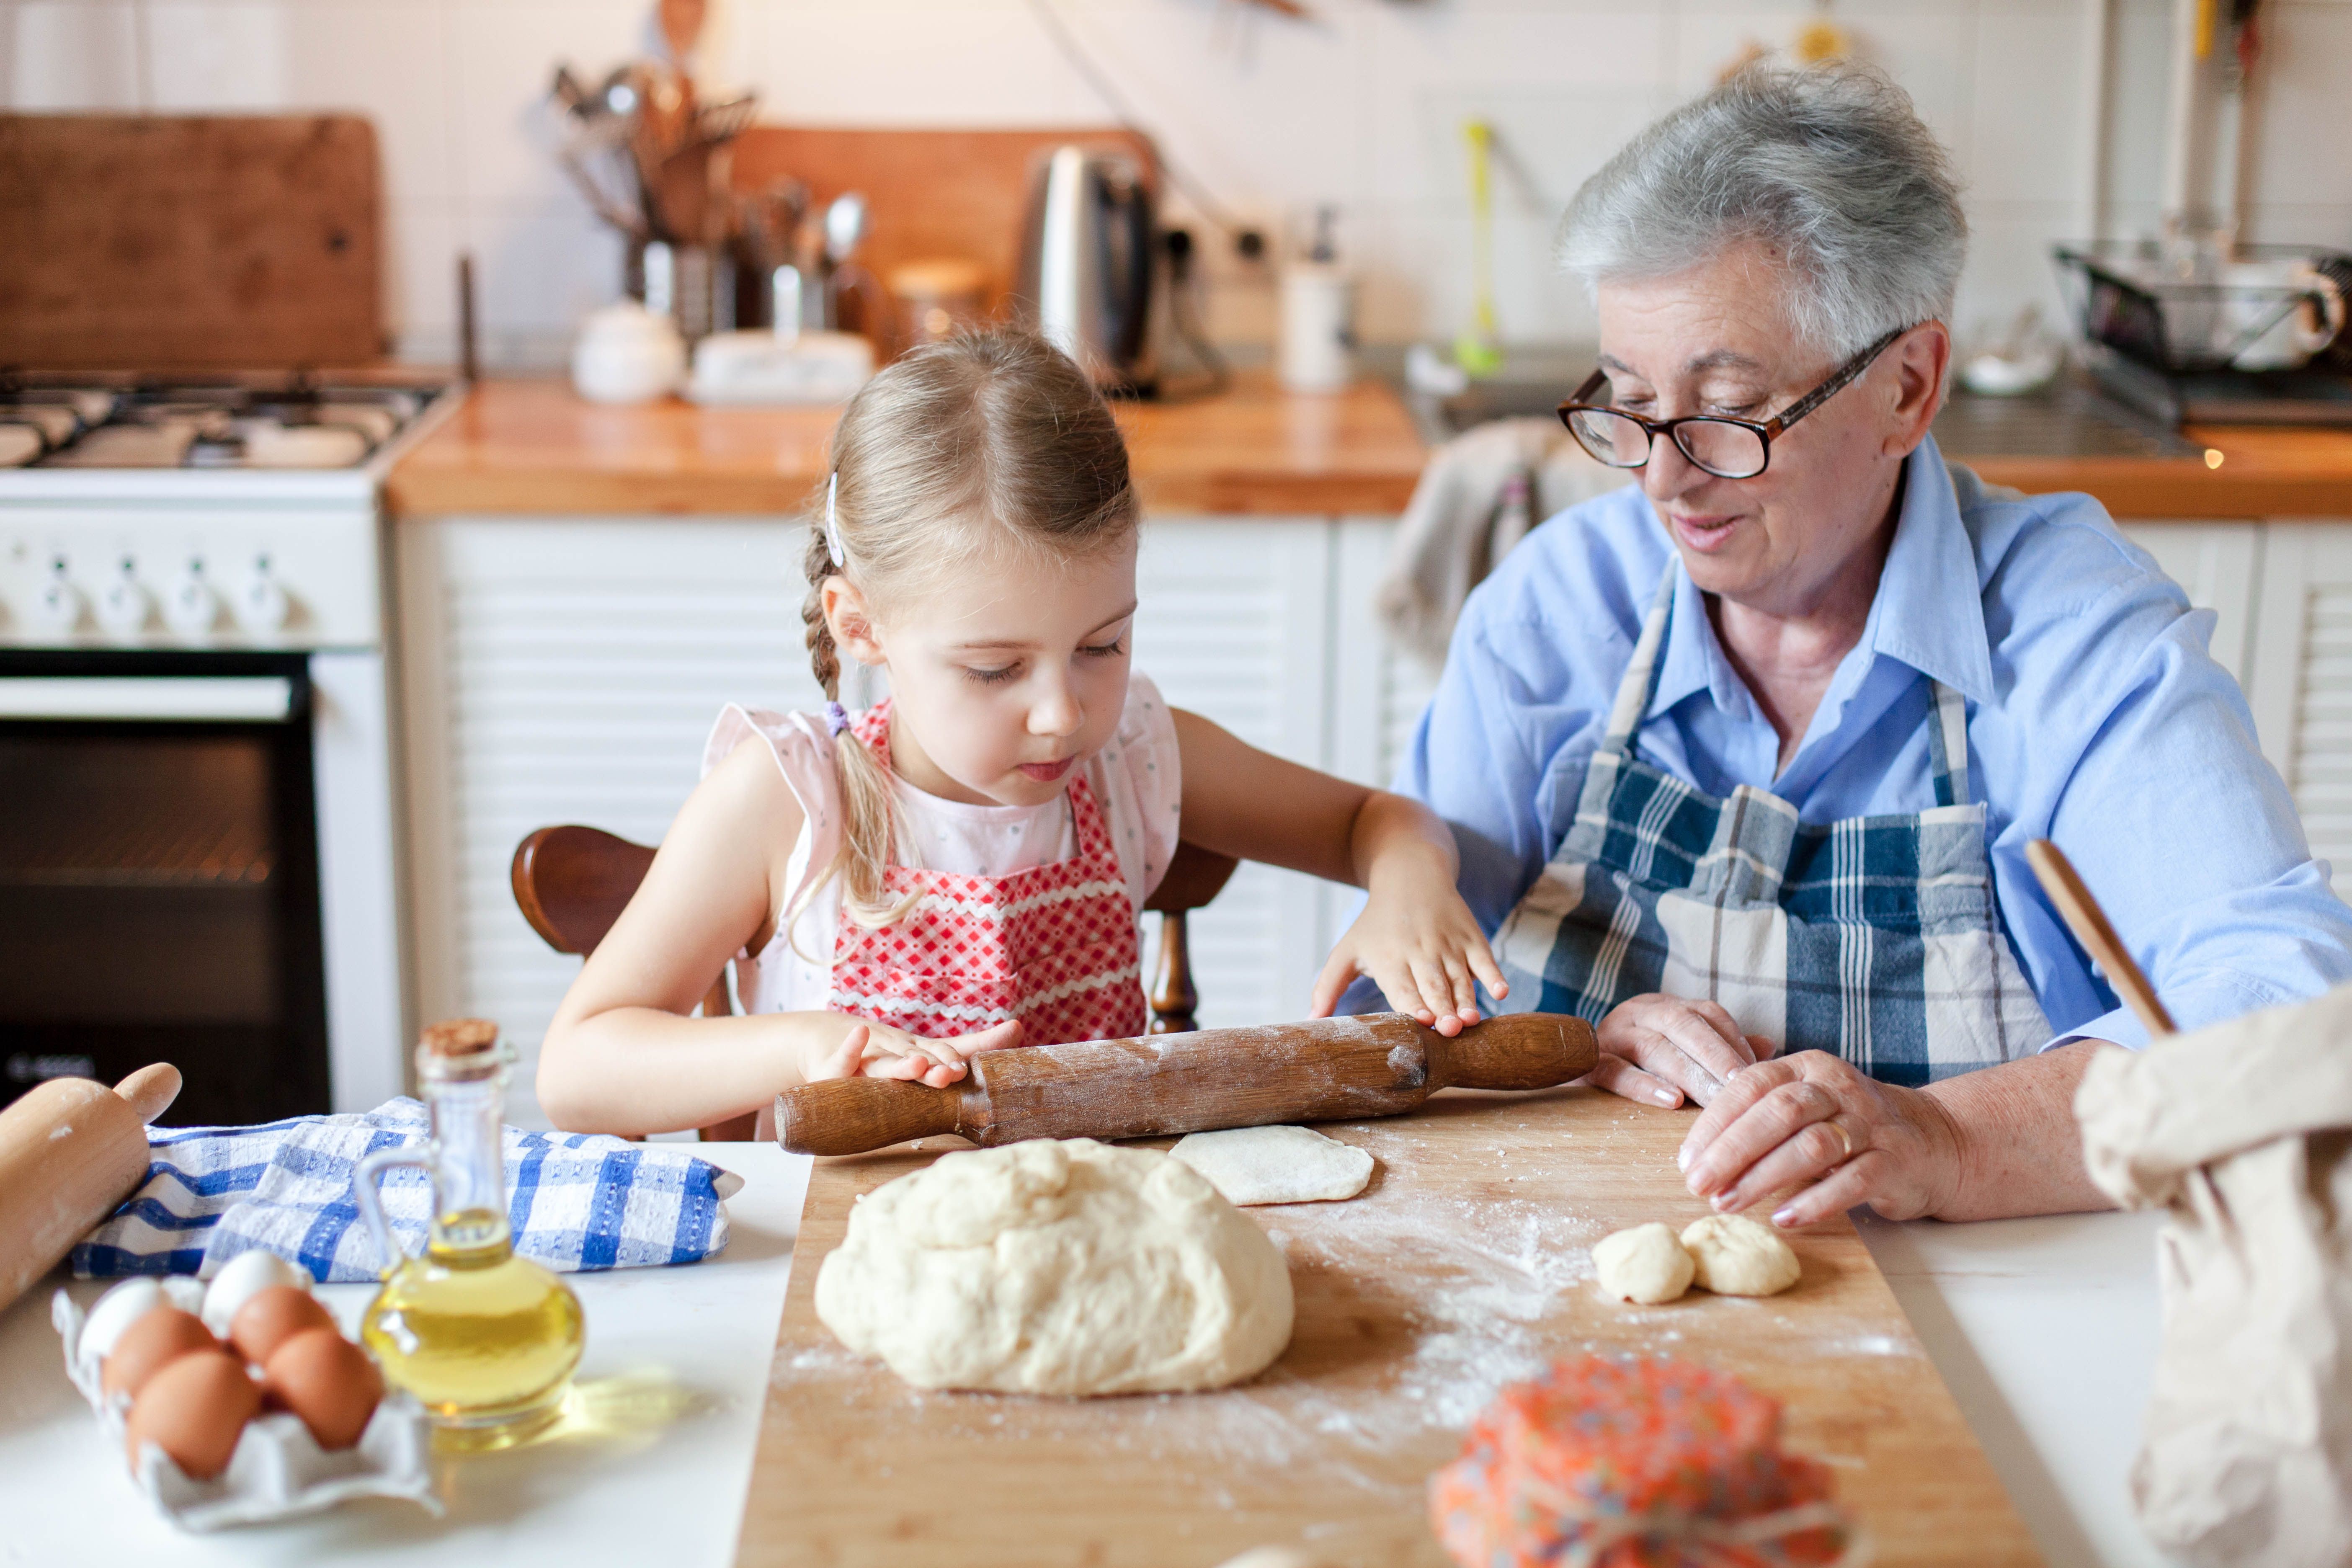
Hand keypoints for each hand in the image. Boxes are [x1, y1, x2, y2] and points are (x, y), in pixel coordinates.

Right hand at [801, 1017, 1023, 1088]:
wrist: (829, 1044)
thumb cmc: (888, 1055)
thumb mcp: (928, 1052)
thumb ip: (971, 1046)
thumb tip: (1020, 1026)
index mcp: (919, 1050)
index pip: (948, 1050)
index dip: (963, 1056)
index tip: (985, 1055)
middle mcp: (897, 1050)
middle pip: (920, 1057)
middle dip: (938, 1064)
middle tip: (954, 1073)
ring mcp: (867, 1058)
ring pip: (887, 1063)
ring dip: (903, 1064)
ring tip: (919, 1065)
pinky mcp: (836, 1067)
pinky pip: (841, 1061)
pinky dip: (848, 1049)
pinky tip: (857, 1033)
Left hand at [1311, 863, 1508, 1036]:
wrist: (1411, 875)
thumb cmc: (1375, 923)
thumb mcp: (1347, 950)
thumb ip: (1327, 987)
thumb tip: (1310, 1022)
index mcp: (1388, 958)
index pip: (1401, 987)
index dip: (1412, 1004)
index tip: (1421, 1022)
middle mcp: (1419, 951)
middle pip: (1433, 985)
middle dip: (1442, 1008)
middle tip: (1451, 1030)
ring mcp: (1448, 943)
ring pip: (1459, 977)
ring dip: (1467, 999)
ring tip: (1472, 1021)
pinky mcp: (1471, 936)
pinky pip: (1484, 958)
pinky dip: (1493, 974)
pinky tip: (1501, 992)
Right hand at [1588, 994, 1775, 1107]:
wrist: (1570, 1061)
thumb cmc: (1640, 1062)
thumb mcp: (1681, 1048)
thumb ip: (1723, 1047)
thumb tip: (1770, 1046)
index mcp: (1665, 1006)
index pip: (1707, 1013)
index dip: (1735, 1040)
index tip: (1759, 1072)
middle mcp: (1638, 1012)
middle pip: (1683, 1025)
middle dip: (1717, 1056)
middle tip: (1743, 1087)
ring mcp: (1611, 1035)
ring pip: (1654, 1047)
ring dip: (1690, 1074)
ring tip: (1716, 1099)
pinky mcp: (1588, 1063)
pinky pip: (1615, 1071)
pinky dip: (1645, 1086)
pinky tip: (1673, 1102)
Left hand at [1676, 1050, 1963, 1226]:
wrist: (1931, 1141)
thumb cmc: (1846, 1127)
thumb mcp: (1803, 1107)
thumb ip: (1756, 1116)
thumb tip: (1695, 1151)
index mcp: (1807, 1067)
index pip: (1750, 1084)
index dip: (1714, 1123)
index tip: (1686, 1158)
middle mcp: (1838, 1088)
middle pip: (1778, 1112)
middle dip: (1731, 1150)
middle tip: (1697, 1184)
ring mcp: (1869, 1124)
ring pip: (1811, 1146)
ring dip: (1763, 1177)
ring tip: (1727, 1203)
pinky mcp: (1894, 1161)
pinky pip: (1852, 1180)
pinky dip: (1815, 1201)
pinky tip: (1784, 1218)